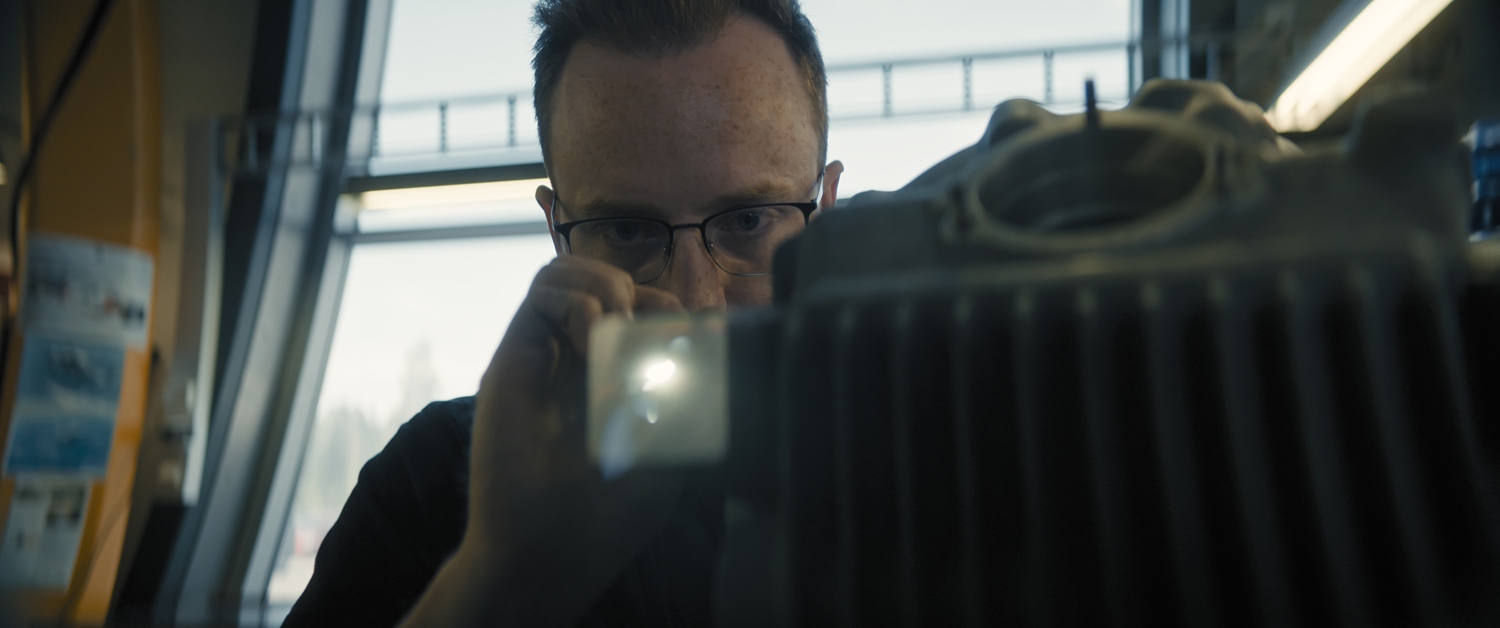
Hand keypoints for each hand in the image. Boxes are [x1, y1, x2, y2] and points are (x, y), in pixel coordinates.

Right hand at [401, 256, 684, 626]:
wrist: (546, 550)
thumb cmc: (609, 513)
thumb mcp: (669, 448)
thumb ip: (686, 392)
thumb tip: (708, 330)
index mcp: (620, 383)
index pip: (645, 313)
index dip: (670, 308)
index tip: (693, 332)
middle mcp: (580, 364)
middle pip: (609, 285)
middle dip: (642, 292)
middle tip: (653, 329)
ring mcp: (546, 357)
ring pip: (569, 275)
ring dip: (604, 282)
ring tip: (617, 322)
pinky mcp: (514, 357)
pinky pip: (541, 291)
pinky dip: (575, 295)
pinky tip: (592, 331)